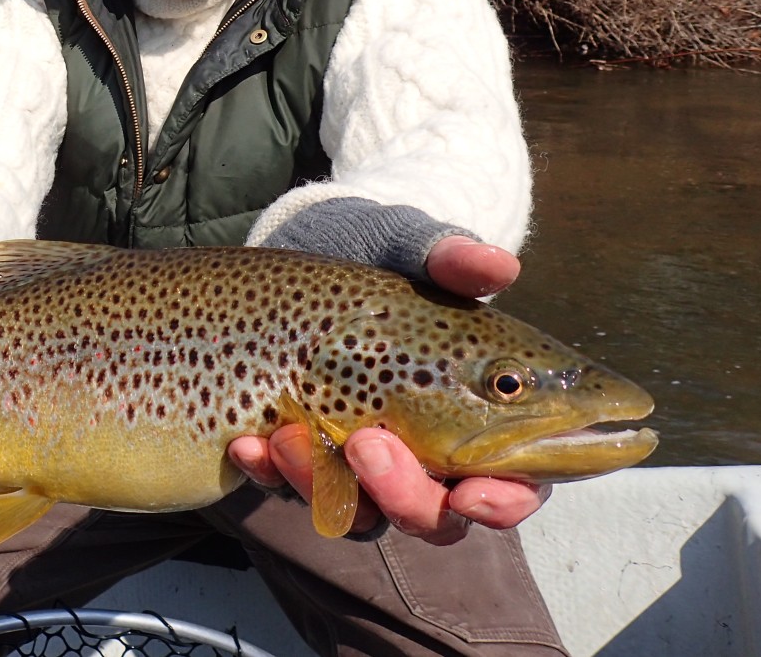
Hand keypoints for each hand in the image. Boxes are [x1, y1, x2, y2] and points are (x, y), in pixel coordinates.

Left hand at [227, 236, 547, 543]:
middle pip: (434, 518)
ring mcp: (362, 463)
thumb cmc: (380, 248)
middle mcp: (428, 454)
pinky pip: (290, 490)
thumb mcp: (410, 244)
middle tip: (369, 444)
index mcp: (485, 416)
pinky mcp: (306, 458)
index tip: (473, 493)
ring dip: (324, 485)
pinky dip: (269, 472)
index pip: (513, 486)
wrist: (302, 243)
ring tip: (291, 435)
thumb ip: (452, 259)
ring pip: (358, 515)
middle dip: (404, 495)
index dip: (502, 502)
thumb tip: (499, 265)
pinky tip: (247, 444)